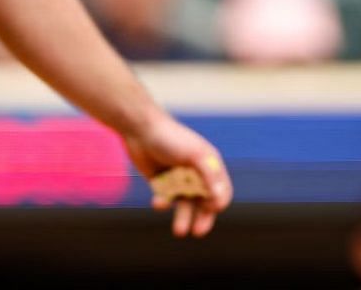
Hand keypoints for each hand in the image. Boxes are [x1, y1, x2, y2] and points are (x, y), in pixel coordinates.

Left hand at [121, 113, 232, 237]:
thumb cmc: (171, 138)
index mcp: (209, 165)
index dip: (218, 202)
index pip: (221, 191)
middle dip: (202, 218)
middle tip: (197, 232)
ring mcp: (179, 179)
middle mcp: (196, 174)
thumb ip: (210, 175)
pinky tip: (158, 203)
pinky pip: (166, 199)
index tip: (210, 209)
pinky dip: (164, 203)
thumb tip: (220, 200)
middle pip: (204, 203)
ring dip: (183, 218)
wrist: (139, 128)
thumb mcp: (194, 154)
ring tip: (179, 232)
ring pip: (185, 205)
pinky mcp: (161, 182)